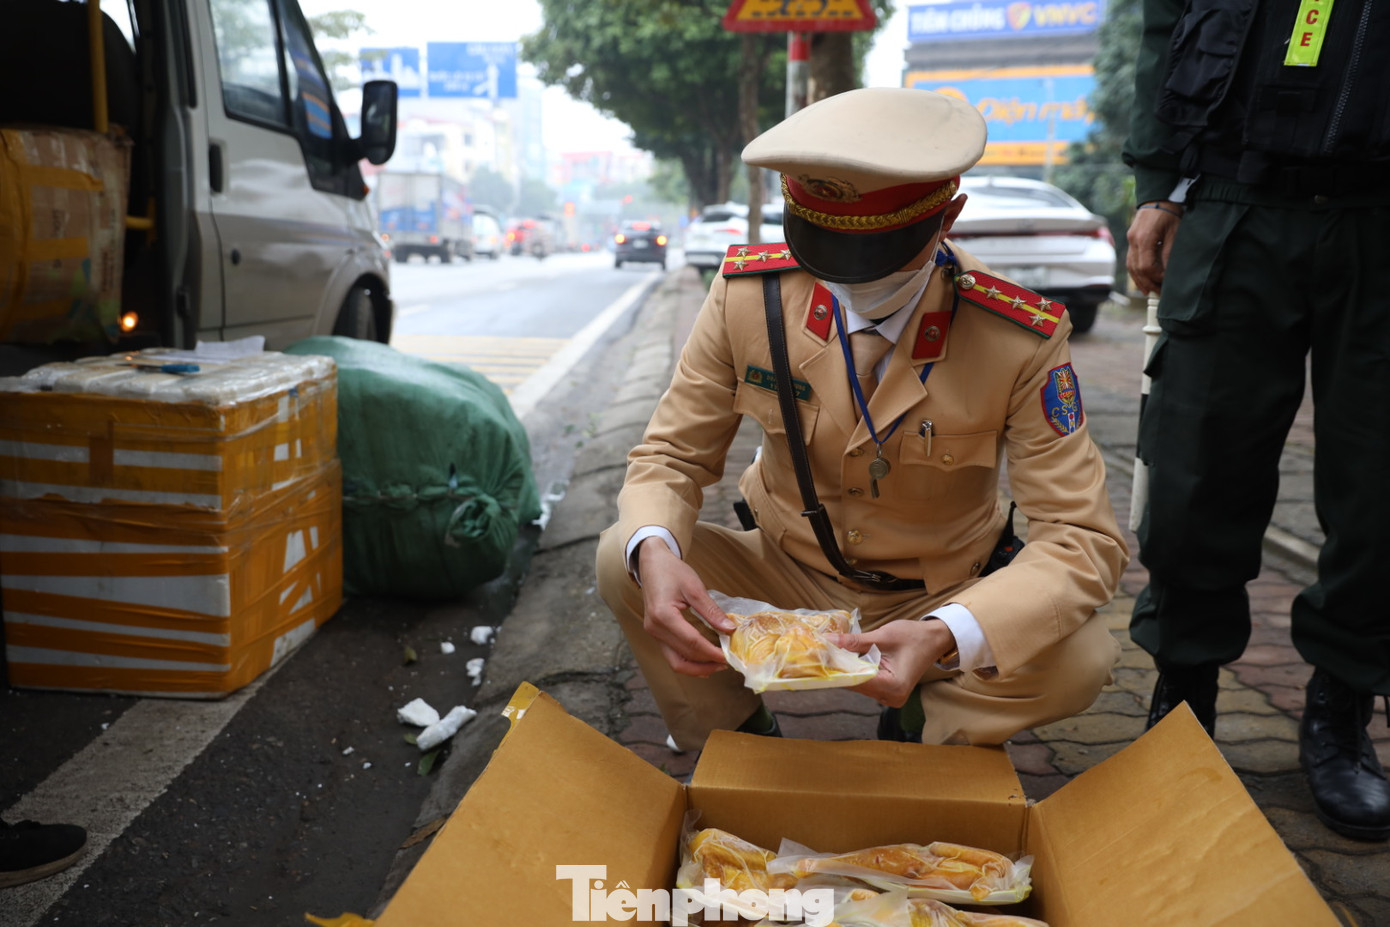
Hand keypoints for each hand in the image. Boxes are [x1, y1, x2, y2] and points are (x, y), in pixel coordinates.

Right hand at [636, 538, 734, 676]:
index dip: (712, 652)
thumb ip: (711, 611)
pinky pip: (672, 655)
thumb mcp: (694, 587)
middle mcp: (655, 628)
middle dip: (707, 662)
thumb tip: (729, 629)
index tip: (729, 656)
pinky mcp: (656, 634)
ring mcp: (653, 633)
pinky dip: (688, 661)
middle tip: (728, 661)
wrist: (652, 563)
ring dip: (697, 668)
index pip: (692, 642)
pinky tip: (704, 661)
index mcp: (663, 615)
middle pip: (684, 656)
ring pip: (675, 662)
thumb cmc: (672, 571)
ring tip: (717, 665)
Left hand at [829, 618, 956, 707]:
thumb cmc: (913, 636)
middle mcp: (891, 698)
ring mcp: (889, 698)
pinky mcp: (887, 692)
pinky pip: (865, 683)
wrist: (933, 640)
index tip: (817, 658)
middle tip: (817, 653)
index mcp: (893, 687)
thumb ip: (853, 642)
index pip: (856, 680)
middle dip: (838, 669)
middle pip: (855, 685)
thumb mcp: (882, 636)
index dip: (836, 669)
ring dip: (845, 670)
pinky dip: (855, 671)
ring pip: (858, 685)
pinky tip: (843, 659)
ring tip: (828, 654)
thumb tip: (827, 642)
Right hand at [1126, 202, 1182, 295]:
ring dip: (1139, 280)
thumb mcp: (1174, 232)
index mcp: (1144, 239)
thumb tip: (1168, 273)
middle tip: (1159, 292)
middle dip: (1148, 283)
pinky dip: (1136, 272)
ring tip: (1149, 290)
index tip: (1165, 283)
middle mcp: (1133, 241)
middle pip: (1137, 269)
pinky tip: (1142, 279)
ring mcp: (1130, 240)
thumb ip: (1169, 253)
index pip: (1147, 267)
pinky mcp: (1131, 239)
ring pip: (1131, 266)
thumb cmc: (1170, 213)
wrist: (1160, 197)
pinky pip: (1131, 260)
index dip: (1156, 278)